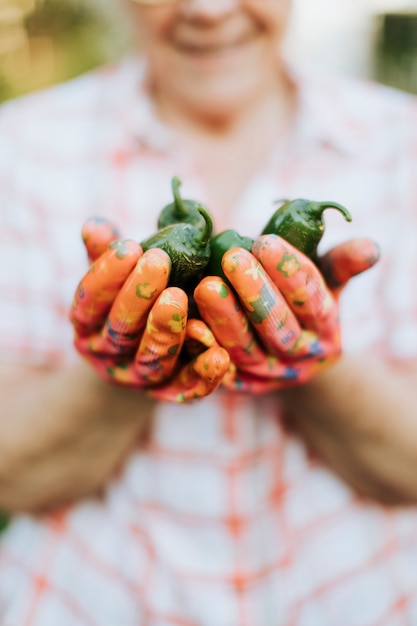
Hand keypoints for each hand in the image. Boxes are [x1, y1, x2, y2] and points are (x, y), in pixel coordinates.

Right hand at [70, 218, 228, 401]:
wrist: (142, 355)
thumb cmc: (133, 302)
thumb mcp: (117, 277)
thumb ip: (107, 256)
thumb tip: (95, 226)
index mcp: (88, 326)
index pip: (90, 303)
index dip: (106, 275)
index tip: (129, 246)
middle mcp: (108, 356)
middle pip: (121, 331)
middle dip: (137, 295)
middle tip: (157, 262)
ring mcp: (139, 379)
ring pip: (151, 360)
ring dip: (165, 330)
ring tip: (180, 297)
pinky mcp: (172, 394)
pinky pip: (186, 390)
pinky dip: (202, 375)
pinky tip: (220, 355)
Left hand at [194, 234, 378, 392]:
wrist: (288, 349)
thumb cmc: (300, 301)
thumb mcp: (326, 280)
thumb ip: (342, 263)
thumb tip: (370, 248)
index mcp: (326, 330)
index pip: (312, 300)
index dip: (290, 271)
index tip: (265, 241)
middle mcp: (303, 357)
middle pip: (280, 328)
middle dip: (256, 293)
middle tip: (233, 258)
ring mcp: (272, 377)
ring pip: (248, 350)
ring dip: (227, 319)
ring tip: (206, 285)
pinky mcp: (243, 388)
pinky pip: (222, 372)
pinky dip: (206, 350)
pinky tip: (190, 326)